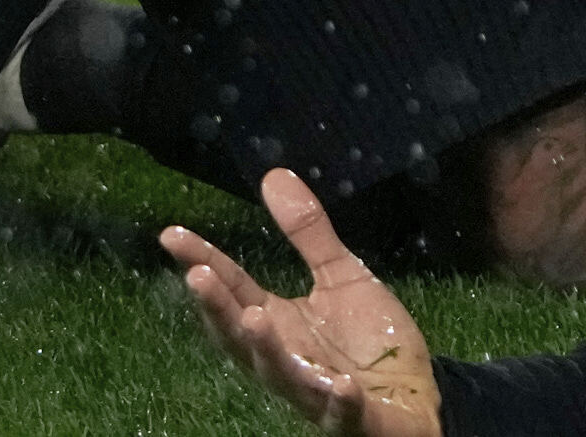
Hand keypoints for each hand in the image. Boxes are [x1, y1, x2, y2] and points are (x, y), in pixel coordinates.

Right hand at [161, 172, 441, 436]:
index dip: (204, 263)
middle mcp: (286, 362)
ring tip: (253, 317)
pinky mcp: (354, 419)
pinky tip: (340, 385)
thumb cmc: (369, 341)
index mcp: (278, 325)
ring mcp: (316, 393)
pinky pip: (342, 414)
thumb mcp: (341, 276)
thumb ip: (308, 233)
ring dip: (267, 350)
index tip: (171, 235)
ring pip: (283, 376)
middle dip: (218, 310)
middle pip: (241, 338)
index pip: (233, 291)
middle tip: (197, 276)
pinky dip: (338, 402)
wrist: (414, 397)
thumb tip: (273, 173)